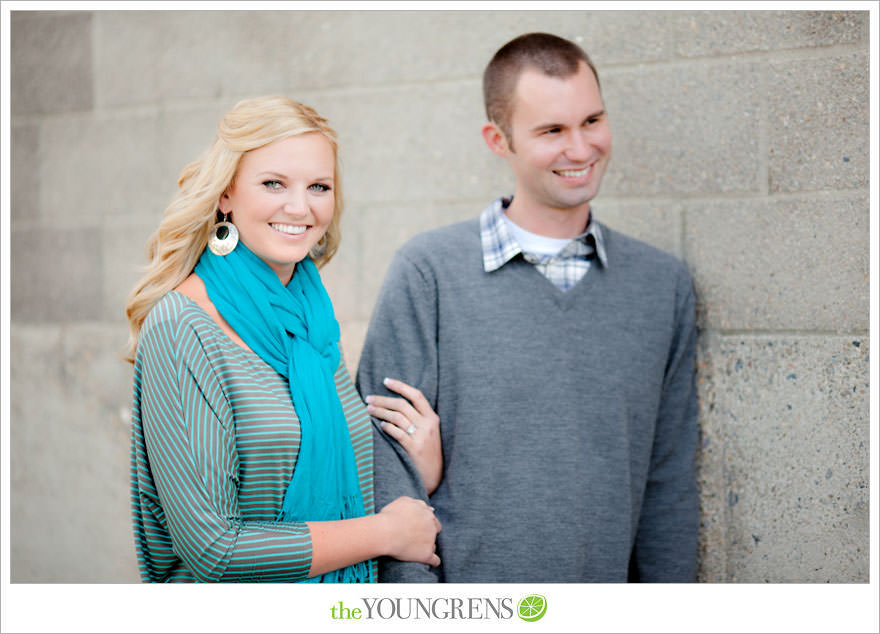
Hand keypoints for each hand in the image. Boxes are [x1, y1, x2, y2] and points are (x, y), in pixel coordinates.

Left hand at [366, 378, 442, 494]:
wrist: (435, 476)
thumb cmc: (428, 453)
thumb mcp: (429, 432)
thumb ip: (417, 419)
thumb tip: (394, 405)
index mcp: (432, 418)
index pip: (416, 395)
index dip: (400, 386)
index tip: (385, 381)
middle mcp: (428, 425)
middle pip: (402, 405)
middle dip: (382, 400)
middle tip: (368, 399)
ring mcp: (422, 437)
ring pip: (397, 417)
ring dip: (380, 412)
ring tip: (368, 410)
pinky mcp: (415, 449)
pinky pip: (398, 433)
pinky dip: (387, 427)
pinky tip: (380, 425)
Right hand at [378, 496, 441, 566]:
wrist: (386, 532)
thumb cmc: (390, 516)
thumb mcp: (403, 501)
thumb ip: (417, 503)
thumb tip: (429, 507)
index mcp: (427, 513)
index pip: (432, 518)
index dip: (425, 523)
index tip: (417, 527)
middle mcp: (432, 526)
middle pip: (436, 530)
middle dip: (429, 533)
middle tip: (417, 537)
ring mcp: (430, 541)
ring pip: (434, 545)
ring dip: (428, 547)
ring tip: (416, 550)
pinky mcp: (427, 554)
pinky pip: (435, 560)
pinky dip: (433, 562)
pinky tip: (429, 562)